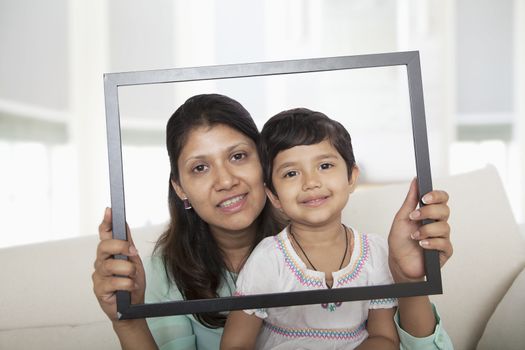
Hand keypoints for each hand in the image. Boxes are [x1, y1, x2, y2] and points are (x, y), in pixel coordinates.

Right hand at [92, 208, 145, 322]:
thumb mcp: (134, 260)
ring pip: (110, 265)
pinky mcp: (99, 290)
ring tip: (133, 277)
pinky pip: (113, 282)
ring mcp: (98, 275)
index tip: (110, 211)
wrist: (134, 307)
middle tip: (133, 253)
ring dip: (127, 270)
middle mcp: (101, 262)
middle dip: (120, 246)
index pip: (104, 234)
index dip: (106, 222)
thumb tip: (123, 224)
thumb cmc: (132, 282)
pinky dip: (126, 284)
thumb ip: (127, 244)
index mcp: (109, 252)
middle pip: (104, 246)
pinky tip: (130, 287)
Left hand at [388, 179, 451, 282]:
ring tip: (414, 236)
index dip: (437, 195)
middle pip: (445, 210)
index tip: (424, 198)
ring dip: (426, 230)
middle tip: (414, 217)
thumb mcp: (402, 217)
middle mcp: (438, 223)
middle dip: (428, 212)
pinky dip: (431, 242)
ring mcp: (442, 237)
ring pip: (444, 227)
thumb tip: (416, 181)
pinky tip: (422, 244)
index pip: (442, 199)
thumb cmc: (400, 241)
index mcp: (429, 213)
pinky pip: (444, 243)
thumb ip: (410, 200)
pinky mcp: (444, 251)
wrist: (398, 262)